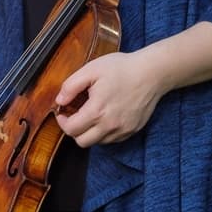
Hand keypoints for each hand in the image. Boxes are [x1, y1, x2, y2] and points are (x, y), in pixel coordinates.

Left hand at [54, 50, 171, 146]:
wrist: (152, 72)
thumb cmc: (122, 68)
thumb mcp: (91, 70)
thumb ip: (70, 86)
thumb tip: (59, 101)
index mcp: (97, 111)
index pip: (71, 130)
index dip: (62, 122)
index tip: (63, 112)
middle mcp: (110, 126)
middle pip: (82, 142)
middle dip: (74, 130)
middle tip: (74, 116)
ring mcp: (122, 130)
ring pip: (98, 142)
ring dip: (90, 132)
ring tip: (91, 114)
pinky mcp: (132, 130)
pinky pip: (112, 139)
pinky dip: (104, 132)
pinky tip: (106, 116)